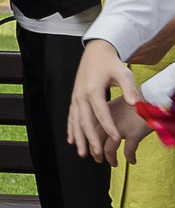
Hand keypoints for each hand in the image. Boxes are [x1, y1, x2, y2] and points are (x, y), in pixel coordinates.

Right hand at [68, 37, 153, 164]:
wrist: (95, 53)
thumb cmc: (111, 64)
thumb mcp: (123, 73)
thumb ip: (129, 89)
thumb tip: (135, 104)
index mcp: (93, 90)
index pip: (101, 112)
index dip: (108, 126)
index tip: (115, 138)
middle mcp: (81, 96)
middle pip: (86, 121)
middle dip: (91, 139)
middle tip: (96, 154)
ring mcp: (75, 98)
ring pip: (76, 122)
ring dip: (79, 138)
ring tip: (83, 153)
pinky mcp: (74, 99)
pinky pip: (71, 117)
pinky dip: (71, 129)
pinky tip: (71, 141)